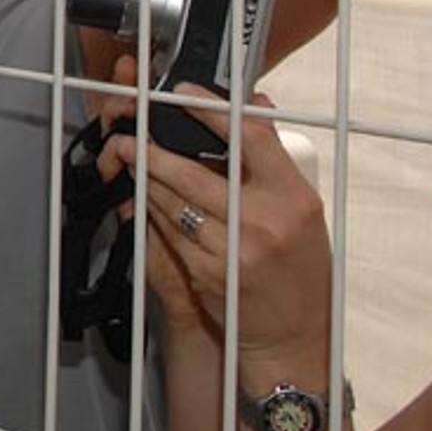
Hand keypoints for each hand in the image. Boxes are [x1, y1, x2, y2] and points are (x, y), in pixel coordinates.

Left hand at [108, 77, 331, 365]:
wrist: (292, 338)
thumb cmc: (299, 271)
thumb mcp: (303, 214)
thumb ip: (277, 161)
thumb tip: (257, 104)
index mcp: (295, 198)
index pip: (251, 137)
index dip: (211, 108)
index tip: (182, 92)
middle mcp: (266, 221)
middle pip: (195, 171)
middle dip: (154, 149)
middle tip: (129, 131)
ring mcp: (234, 249)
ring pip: (174, 200)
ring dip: (145, 176)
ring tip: (127, 156)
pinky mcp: (208, 272)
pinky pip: (169, 230)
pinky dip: (152, 209)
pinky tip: (142, 196)